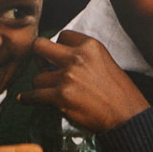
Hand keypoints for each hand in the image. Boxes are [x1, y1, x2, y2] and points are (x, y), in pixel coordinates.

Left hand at [18, 31, 149, 131]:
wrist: (127, 116)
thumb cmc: (120, 93)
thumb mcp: (106, 62)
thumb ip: (85, 56)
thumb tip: (61, 58)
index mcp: (90, 45)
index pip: (62, 35)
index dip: (58, 47)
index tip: (58, 57)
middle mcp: (77, 57)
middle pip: (40, 46)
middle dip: (39, 57)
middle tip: (44, 67)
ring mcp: (68, 77)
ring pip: (37, 76)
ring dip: (40, 85)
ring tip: (45, 91)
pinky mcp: (61, 96)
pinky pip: (34, 95)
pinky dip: (28, 98)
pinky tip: (25, 99)